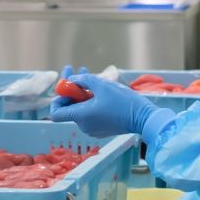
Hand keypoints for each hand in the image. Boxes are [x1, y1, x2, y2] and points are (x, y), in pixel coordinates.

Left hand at [49, 66, 165, 140]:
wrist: (143, 118)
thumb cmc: (123, 101)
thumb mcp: (102, 85)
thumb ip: (83, 80)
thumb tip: (72, 80)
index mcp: (81, 116)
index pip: (56, 112)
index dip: (58, 99)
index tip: (66, 87)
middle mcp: (83, 125)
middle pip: (70, 107)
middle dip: (73, 88)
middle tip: (77, 71)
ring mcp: (92, 129)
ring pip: (81, 109)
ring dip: (82, 92)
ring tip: (90, 75)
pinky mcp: (101, 129)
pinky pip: (90, 114)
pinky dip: (90, 101)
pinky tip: (98, 89)